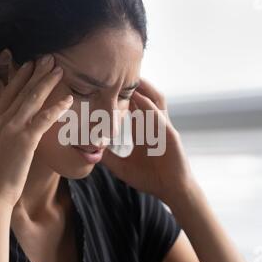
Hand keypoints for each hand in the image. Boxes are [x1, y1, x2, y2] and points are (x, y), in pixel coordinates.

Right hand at [0, 55, 72, 206]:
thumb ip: (6, 133)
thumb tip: (19, 128)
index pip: (8, 93)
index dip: (20, 77)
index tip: (30, 63)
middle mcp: (0, 121)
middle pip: (21, 91)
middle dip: (36, 72)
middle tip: (49, 57)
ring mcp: (11, 129)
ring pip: (32, 99)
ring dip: (47, 82)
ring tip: (59, 69)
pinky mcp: (24, 140)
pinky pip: (44, 119)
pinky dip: (56, 107)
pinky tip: (68, 100)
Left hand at [101, 78, 193, 203]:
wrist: (171, 191)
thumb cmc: (150, 178)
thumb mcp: (122, 167)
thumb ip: (108, 158)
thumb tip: (90, 151)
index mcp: (144, 130)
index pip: (132, 106)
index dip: (120, 95)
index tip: (104, 85)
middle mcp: (154, 125)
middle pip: (145, 97)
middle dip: (134, 84)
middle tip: (117, 71)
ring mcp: (163, 128)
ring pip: (156, 100)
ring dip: (145, 88)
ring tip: (131, 76)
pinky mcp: (171, 135)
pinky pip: (160, 117)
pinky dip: (150, 107)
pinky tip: (139, 98)